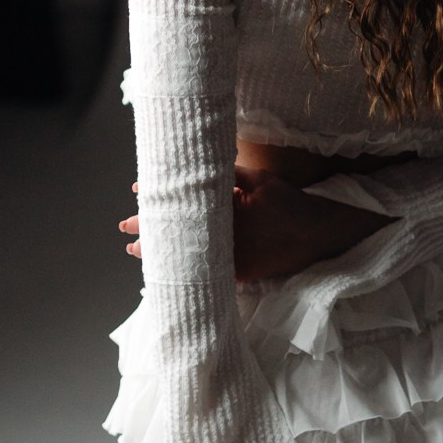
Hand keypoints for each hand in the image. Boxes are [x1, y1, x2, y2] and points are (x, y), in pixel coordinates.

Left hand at [117, 167, 392, 278]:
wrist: (318, 236)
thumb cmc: (289, 204)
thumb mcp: (260, 180)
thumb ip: (228, 174)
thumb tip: (195, 168)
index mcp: (231, 213)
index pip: (187, 204)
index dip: (160, 198)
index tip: (138, 192)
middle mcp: (228, 240)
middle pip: (181, 234)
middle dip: (150, 230)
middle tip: (124, 227)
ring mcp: (233, 260)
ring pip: (188, 257)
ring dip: (161, 254)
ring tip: (134, 251)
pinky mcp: (240, 274)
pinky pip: (206, 273)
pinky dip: (185, 268)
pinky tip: (167, 268)